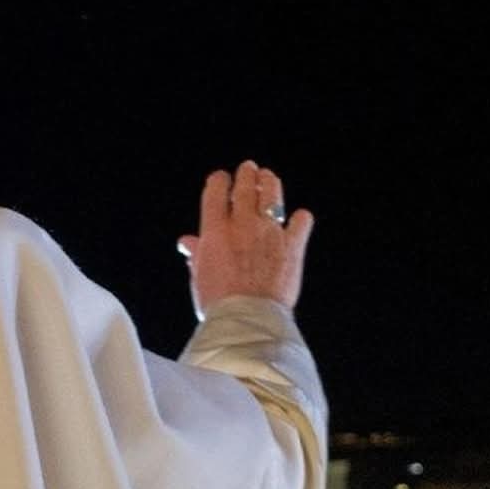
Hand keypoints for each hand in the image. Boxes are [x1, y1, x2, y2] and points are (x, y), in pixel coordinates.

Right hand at [177, 160, 314, 317]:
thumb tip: (187, 242)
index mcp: (215, 230)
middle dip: (246, 174)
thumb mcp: (199, 278)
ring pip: (272, 194)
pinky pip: (301, 222)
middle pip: (245, 186)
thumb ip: (196, 254)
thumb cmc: (219, 304)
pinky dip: (300, 219)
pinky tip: (298, 220)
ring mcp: (270, 232)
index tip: (221, 179)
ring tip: (268, 178)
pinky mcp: (293, 246)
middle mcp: (243, 225)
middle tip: (248, 169)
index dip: (219, 181)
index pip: (216, 191)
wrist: (248, 319)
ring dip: (269, 183)